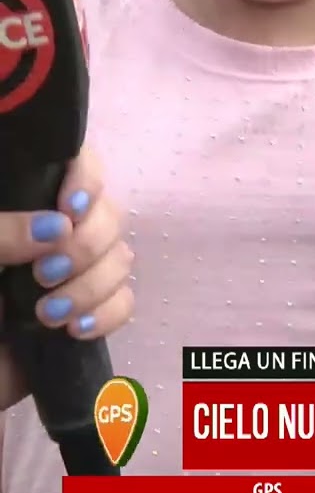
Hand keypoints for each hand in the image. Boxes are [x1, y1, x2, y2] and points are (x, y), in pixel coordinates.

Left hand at [0, 149, 133, 410]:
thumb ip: (0, 234)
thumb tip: (58, 227)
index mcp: (23, 204)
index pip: (79, 163)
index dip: (87, 179)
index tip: (69, 209)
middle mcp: (54, 229)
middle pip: (109, 215)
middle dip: (86, 248)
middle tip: (44, 276)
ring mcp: (74, 271)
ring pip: (119, 259)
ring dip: (91, 287)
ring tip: (46, 315)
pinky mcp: (85, 310)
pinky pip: (123, 302)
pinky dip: (105, 314)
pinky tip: (74, 329)